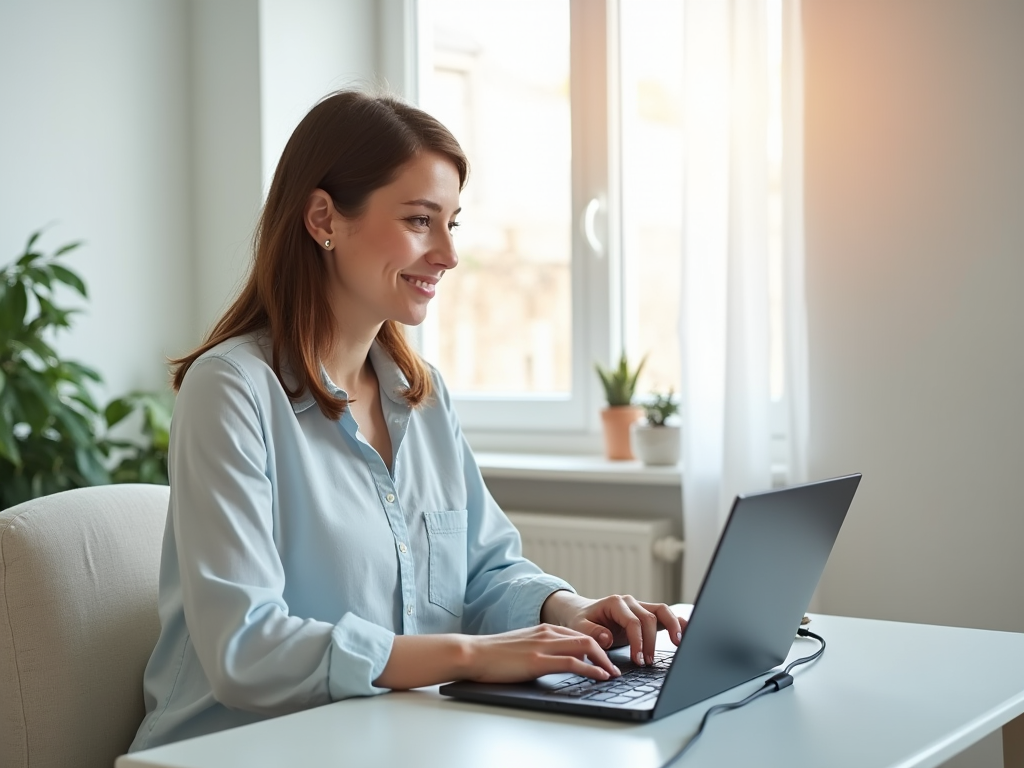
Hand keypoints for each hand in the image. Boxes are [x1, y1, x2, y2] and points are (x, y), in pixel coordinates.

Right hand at [462, 625, 621, 683]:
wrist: (473, 653)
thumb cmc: (494, 654)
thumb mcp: (523, 646)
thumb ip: (541, 649)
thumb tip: (555, 661)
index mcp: (544, 629)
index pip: (579, 634)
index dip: (597, 647)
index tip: (607, 660)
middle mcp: (547, 633)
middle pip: (588, 638)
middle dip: (606, 654)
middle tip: (615, 669)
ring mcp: (543, 646)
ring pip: (585, 647)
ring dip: (604, 662)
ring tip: (613, 675)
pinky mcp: (537, 661)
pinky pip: (572, 663)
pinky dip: (590, 669)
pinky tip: (599, 677)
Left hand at [540, 591, 686, 667]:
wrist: (582, 613)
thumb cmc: (582, 621)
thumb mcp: (579, 628)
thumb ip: (591, 633)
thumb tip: (607, 638)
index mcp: (615, 603)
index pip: (633, 622)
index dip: (638, 642)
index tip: (638, 660)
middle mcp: (630, 602)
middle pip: (650, 618)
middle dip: (651, 642)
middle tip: (647, 663)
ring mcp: (640, 606)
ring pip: (663, 611)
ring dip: (672, 627)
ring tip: (678, 644)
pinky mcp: (646, 614)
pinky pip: (665, 615)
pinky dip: (677, 621)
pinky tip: (686, 631)